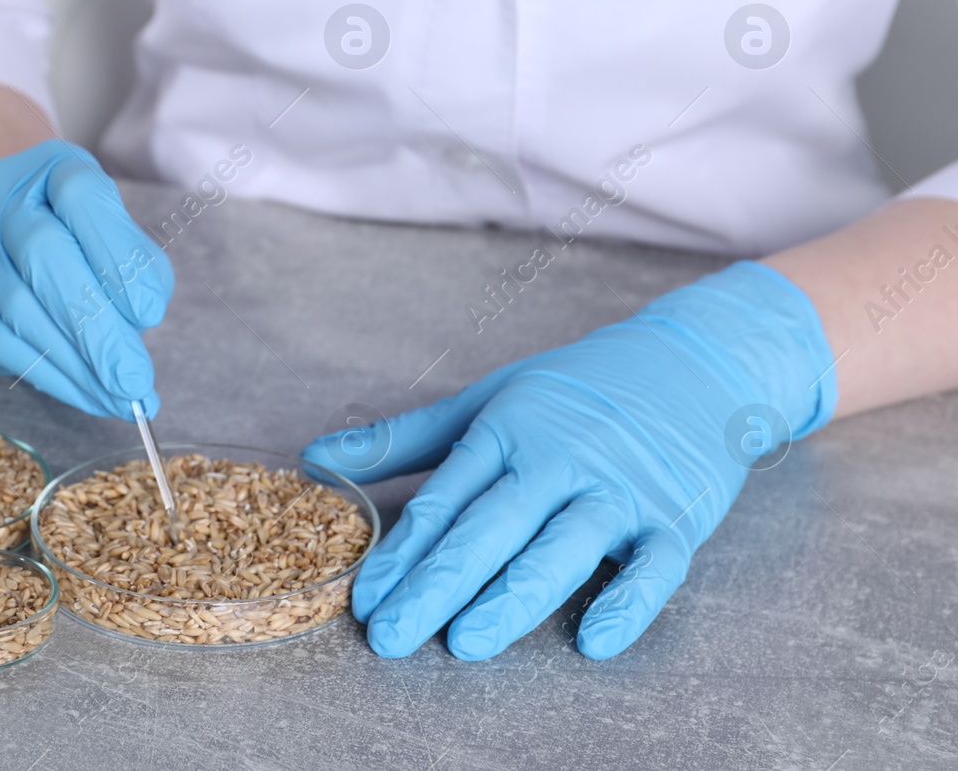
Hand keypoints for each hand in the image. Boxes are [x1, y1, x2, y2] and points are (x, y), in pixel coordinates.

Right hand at [0, 139, 171, 419]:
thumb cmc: (70, 233)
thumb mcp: (112, 229)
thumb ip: (134, 264)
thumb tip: (142, 320)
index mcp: (50, 166)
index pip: (81, 195)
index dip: (116, 253)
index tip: (150, 312)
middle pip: (43, 253)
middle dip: (95, 326)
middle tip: (133, 378)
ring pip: (18, 307)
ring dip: (75, 364)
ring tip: (118, 397)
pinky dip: (49, 375)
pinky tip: (84, 393)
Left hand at [302, 262, 836, 659]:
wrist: (691, 364)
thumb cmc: (571, 392)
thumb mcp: (484, 401)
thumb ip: (402, 440)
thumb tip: (314, 459)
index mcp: (506, 431)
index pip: (445, 499)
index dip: (402, 551)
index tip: (363, 598)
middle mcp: (559, 459)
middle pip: (492, 526)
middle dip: (439, 584)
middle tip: (392, 635)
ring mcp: (618, 489)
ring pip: (562, 547)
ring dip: (514, 596)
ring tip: (466, 642)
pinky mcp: (675, 518)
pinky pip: (655, 567)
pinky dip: (628, 602)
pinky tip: (592, 640)